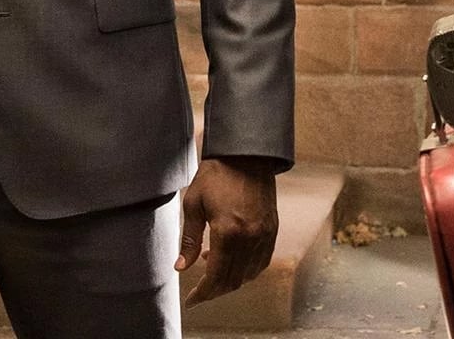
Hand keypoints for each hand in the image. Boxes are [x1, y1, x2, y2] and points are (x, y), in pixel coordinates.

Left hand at [177, 156, 278, 307]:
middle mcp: (250, 238)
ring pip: (248, 274)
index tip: (192, 300)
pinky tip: (232, 261)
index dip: (203, 293)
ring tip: (212, 269)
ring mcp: (264, 235)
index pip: (216, 276)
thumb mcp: (193, 204)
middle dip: (215, 290)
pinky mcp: (272, 230)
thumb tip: (181, 267)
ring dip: (230, 280)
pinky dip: (246, 270)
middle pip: (233, 280)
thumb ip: (189, 240)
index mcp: (227, 232)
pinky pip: (261, 261)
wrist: (245, 154)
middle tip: (200, 291)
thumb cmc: (216, 175)